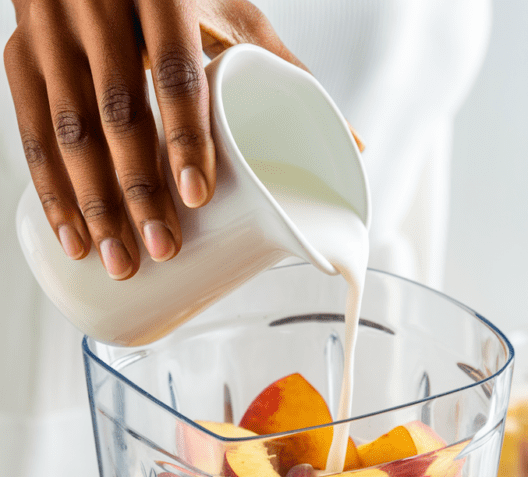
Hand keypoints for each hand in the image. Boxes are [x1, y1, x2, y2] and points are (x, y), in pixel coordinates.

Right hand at [3, 0, 307, 278]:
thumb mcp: (226, 14)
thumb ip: (277, 69)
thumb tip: (354, 144)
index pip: (174, 71)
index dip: (184, 136)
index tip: (196, 196)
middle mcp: (100, 7)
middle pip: (117, 112)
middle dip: (138, 192)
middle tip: (162, 249)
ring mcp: (52, 31)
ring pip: (68, 130)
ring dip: (93, 206)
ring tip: (122, 261)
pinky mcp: (20, 55)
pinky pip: (29, 132)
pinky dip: (50, 192)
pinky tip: (71, 238)